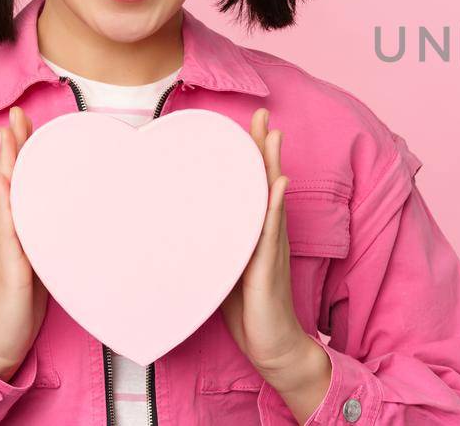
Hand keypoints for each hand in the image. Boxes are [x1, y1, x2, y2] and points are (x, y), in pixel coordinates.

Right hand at [0, 106, 49, 381]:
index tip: (25, 121)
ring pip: (1, 203)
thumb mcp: (37, 260)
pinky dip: (4, 210)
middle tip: (16, 115)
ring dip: (5, 169)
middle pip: (3, 183)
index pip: (13, 183)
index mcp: (9, 231)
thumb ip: (45, 233)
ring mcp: (0, 252)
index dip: (17, 152)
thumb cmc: (21, 302)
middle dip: (10, 148)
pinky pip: (5, 237)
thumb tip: (70, 209)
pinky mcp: (7, 272)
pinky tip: (5, 188)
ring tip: (9, 139)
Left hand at [221, 109, 331, 411]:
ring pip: (272, 198)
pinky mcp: (269, 267)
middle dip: (265, 147)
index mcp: (254, 232)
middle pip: (267, 181)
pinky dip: (275, 206)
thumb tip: (180, 224)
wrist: (273, 346)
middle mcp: (267, 234)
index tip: (246, 124)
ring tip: (274, 135)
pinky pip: (272, 232)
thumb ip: (212, 244)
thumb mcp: (222, 268)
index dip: (251, 155)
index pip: (253, 186)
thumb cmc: (247, 309)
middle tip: (262, 114)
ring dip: (273, 165)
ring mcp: (271, 248)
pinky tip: (279, 184)